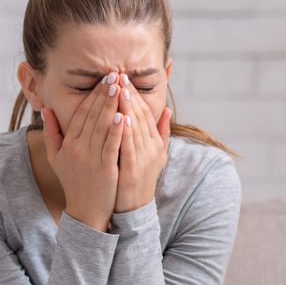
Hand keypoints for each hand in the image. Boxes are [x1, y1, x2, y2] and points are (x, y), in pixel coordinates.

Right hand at [42, 72, 125, 231]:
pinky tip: (124, 115)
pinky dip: (118, 130)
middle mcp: (78, 149)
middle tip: (114, 75)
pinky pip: (111, 145)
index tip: (102, 80)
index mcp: (68, 144)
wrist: (84, 211)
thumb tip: (47, 110)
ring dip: (112, 105)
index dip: (92, 96)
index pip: (81, 114)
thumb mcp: (56, 157)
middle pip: (92, 116)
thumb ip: (51, 133)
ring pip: (102, 127)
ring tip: (121, 87)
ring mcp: (91, 159)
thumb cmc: (73, 182)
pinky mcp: (105, 169)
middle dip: (104, 94)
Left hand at [114, 75, 172, 213]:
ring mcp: (143, 159)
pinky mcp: (134, 171)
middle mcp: (151, 147)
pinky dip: (126, 133)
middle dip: (128, 95)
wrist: (133, 209)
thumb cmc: (138, 179)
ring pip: (135, 129)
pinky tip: (121, 118)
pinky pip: (129, 148)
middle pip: (139, 116)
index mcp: (153, 141)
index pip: (143, 112)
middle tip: (118, 75)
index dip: (133, 94)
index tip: (122, 76)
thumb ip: (160, 132)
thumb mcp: (154, 154)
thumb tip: (166, 109)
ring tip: (119, 90)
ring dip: (127, 108)